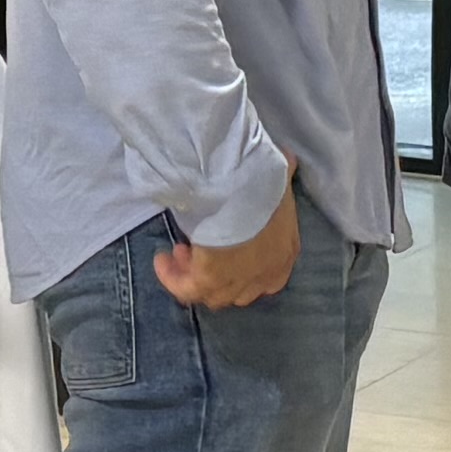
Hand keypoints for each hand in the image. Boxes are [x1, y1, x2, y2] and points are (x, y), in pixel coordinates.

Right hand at [157, 183, 300, 310]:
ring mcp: (238, 283)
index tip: (229, 247)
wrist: (245, 194)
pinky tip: (161, 261)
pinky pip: (186, 290)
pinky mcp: (210, 282)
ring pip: (213, 294)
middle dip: (218, 272)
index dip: (247, 267)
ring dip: (194, 274)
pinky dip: (172, 279)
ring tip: (178, 252)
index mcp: (286, 253)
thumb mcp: (281, 177)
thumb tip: (288, 158)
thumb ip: (283, 174)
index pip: (269, 277)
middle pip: (240, 290)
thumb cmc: (267, 185)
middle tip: (198, 249)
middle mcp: (265, 276)